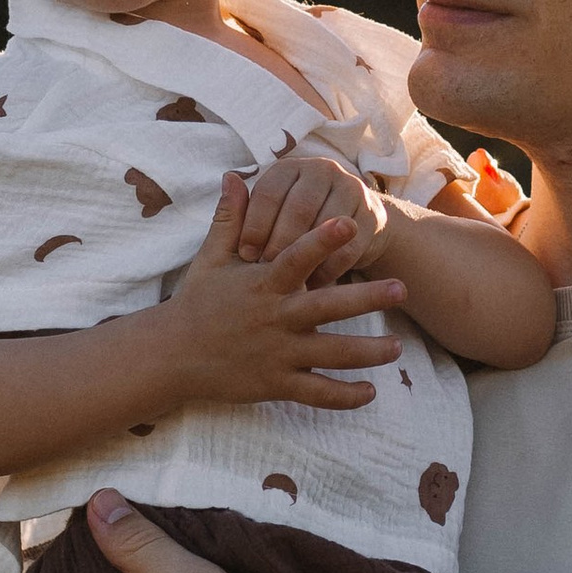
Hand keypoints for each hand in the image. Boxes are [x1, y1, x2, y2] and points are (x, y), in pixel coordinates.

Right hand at [163, 173, 404, 410]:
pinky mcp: (276, 384)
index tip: (349, 223)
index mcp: (263, 284)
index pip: (296, 258)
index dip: (322, 241)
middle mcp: (275, 319)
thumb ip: (230, 219)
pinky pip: (317, 393)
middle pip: (327, 308)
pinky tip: (370, 392)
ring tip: (397, 347)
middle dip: (366, 298)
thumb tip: (234, 176)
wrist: (170, 356)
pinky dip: (345, 396)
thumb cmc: (196, 302)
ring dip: (368, 352)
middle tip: (401, 289)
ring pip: (332, 354)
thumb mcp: (211, 258)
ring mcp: (278, 354)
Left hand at [231, 148, 389, 271]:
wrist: (350, 230)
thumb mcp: (269, 213)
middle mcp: (322, 170)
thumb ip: (245, 205)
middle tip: (267, 271)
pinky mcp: (372, 215)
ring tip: (288, 282)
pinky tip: (314, 284)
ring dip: (306, 258)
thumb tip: (227, 179)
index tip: (245, 254)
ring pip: (325, 225)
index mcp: (292, 167)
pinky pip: (349, 246)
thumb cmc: (295, 225)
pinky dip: (330, 268)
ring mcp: (352, 190)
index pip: (269, 190)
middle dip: (280, 242)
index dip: (255, 224)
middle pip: (298, 207)